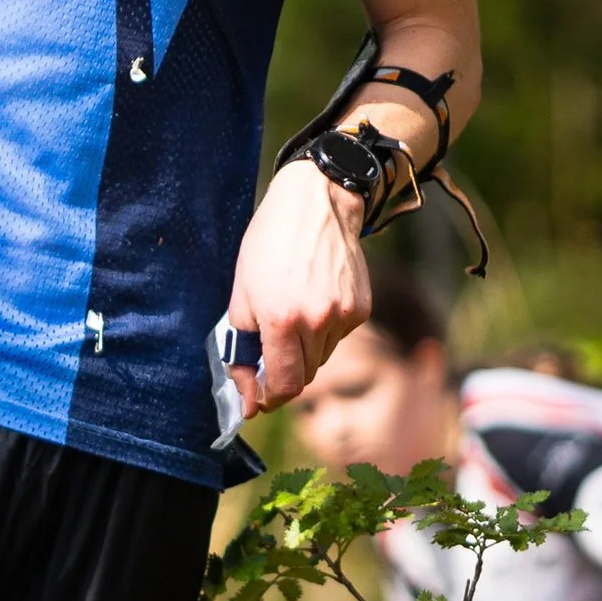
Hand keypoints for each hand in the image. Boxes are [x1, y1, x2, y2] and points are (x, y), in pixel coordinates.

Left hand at [224, 160, 373, 415]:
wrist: (316, 202)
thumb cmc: (270, 243)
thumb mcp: (241, 291)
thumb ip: (241, 344)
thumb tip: (247, 390)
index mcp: (281, 319)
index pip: (283, 386)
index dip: (268, 398)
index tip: (257, 398)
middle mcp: (317, 321)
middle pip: (303, 377)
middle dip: (283, 373)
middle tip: (269, 353)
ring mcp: (343, 315)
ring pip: (322, 358)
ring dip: (304, 351)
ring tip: (292, 313)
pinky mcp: (361, 308)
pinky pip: (339, 337)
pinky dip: (324, 331)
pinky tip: (314, 300)